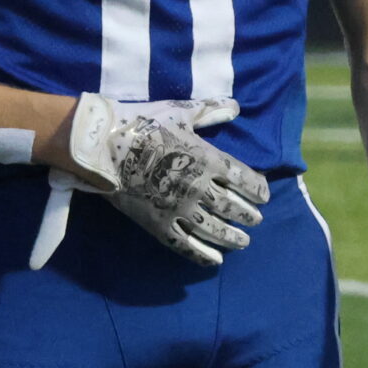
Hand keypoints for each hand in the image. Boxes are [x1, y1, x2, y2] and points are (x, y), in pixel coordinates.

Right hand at [35, 95, 266, 265]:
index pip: (243, 179)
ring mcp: (179, 208)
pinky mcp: (158, 224)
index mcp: (208, 158)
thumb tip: (235, 107)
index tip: (263, 196)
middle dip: (248, 216)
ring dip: (232, 238)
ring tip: (243, 242)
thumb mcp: (180, 111)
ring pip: (214, 230)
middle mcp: (199, 187)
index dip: (257, 190)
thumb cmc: (143, 124)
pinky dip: (202, 254)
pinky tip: (215, 260)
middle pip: (232, 207)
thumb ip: (210, 111)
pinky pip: (185, 244)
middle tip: (255, 221)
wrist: (103, 146)